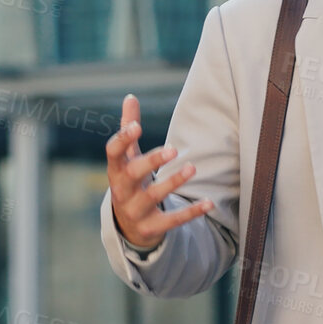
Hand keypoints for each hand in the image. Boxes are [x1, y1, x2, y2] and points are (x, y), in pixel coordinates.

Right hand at [105, 94, 213, 251]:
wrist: (127, 226)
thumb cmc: (130, 181)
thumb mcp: (127, 158)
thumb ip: (128, 128)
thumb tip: (130, 96)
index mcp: (116, 170)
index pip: (113, 152)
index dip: (123, 139)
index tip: (137, 126)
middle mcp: (122, 190)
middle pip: (133, 174)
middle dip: (151, 161)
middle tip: (173, 149)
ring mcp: (135, 210)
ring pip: (154, 196)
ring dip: (173, 182)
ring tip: (192, 167)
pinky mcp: (151, 227)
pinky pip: (172, 221)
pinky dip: (191, 213)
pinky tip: (209, 203)